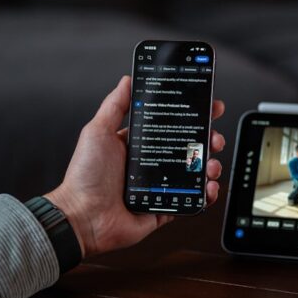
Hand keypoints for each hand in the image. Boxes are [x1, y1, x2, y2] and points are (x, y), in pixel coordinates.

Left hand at [46, 76, 225, 257]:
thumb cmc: (84, 175)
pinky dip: (205, 194)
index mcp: (136, 144)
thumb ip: (115, 105)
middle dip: (207, 140)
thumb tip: (127, 80)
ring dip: (209, 165)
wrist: (82, 217)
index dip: (191, 116)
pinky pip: (191, 200)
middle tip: (215, 136)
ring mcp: (158, 187)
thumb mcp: (98, 132)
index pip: (170, 125)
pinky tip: (209, 186)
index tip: (208, 106)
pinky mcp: (163, 208)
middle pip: (188, 148)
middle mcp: (149, 164)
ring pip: (194, 173)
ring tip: (211, 163)